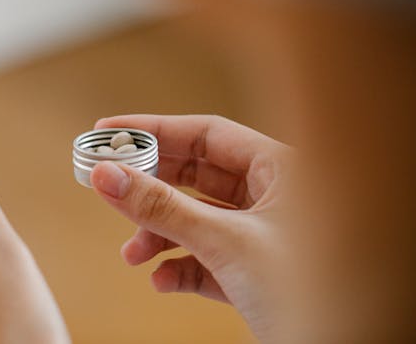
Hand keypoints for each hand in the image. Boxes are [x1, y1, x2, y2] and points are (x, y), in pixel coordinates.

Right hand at [91, 115, 290, 340]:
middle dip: (152, 189)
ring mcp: (266, 236)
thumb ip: (163, 208)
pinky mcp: (259, 274)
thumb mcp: (227, 242)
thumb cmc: (314, 291)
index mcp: (282, 170)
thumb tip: (107, 176)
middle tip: (110, 187)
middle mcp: (275, 197)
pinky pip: (209, 260)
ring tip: (133, 255)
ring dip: (161, 236)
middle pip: (196, 176)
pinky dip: (182, 268)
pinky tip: (163, 281)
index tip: (109, 132)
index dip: (155, 130)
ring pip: (199, 221)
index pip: (207, 133)